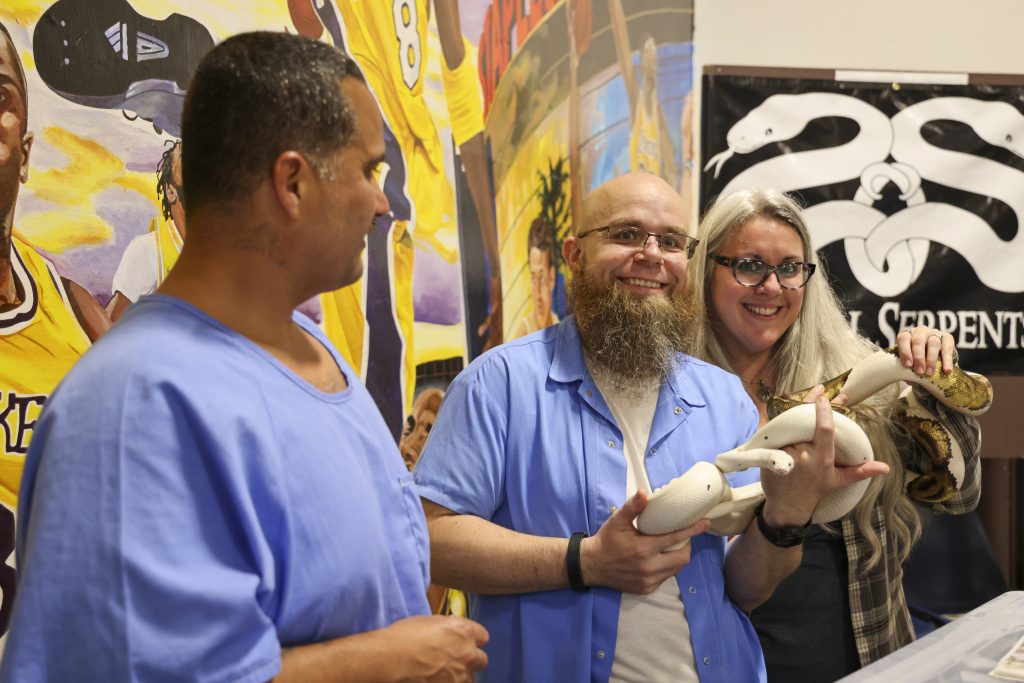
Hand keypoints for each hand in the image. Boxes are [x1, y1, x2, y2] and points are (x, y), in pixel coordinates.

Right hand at [385, 615, 488, 681]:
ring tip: (444, 674)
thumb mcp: (427, 622)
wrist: (389, 660)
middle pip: (481, 659)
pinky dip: (449, 682)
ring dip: (460, 675)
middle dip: (471, 659)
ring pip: (469, 678)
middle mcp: (468, 653)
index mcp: (464, 631)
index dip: (472, 639)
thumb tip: (450, 633)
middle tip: (455, 660)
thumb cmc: (404, 635)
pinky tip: (434, 679)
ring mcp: (460, 676)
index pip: (482, 636)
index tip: (464, 641)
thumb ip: (446, 628)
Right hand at [580, 490, 710, 594]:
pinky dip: (666, 568)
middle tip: (681, 537)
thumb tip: (644, 492)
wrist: (592, 565)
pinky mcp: (646, 589)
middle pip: (682, 558)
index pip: (675, 538)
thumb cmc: (607, 540)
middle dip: (686, 546)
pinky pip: (665, 578)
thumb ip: (632, 507)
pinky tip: (658, 560)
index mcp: (643, 548)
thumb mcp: (617, 521)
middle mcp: (648, 567)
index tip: (705, 523)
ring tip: (670, 547)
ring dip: (677, 557)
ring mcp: (648, 581)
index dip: (692, 530)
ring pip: (675, 569)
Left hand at [761, 395, 889, 526]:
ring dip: (797, 412)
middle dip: (813, 403)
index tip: (826, 398)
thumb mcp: (839, 481)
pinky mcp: (771, 453)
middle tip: (820, 390)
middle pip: (806, 422)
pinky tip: (788, 414)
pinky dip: (781, 423)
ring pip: (791, 425)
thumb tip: (885, 468)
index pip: (824, 431)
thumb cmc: (815, 491)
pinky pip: (775, 432)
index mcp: (822, 458)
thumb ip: (861, 471)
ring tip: (807, 400)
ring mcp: (786, 453)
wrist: (788, 506)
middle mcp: (804, 454)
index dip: (824, 412)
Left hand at [897, 326, 954, 375]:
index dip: (905, 352)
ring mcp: (934, 333)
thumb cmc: (917, 359)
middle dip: (919, 357)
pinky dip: (947, 360)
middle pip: (918, 341)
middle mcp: (920, 331)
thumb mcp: (911, 362)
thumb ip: (908, 369)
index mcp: (907, 335)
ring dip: (931, 359)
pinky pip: (948, 347)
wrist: (934, 355)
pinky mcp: (947, 337)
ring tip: (929, 373)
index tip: (908, 365)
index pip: (903, 339)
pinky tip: (947, 370)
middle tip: (919, 371)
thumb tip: (910, 381)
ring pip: (933, 343)